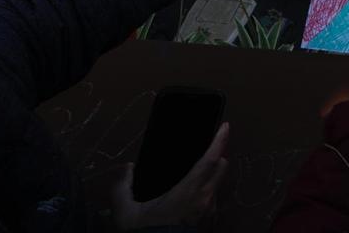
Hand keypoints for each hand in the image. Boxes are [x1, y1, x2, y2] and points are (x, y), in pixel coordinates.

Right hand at [111, 122, 229, 229]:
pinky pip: (213, 201)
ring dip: (211, 178)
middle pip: (221, 168)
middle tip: (207, 151)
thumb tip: (127, 169)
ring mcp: (210, 211)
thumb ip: (122, 187)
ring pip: (217, 185)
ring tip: (194, 178)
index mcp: (190, 190)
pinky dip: (206, 194)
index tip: (226, 126)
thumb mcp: (127, 212)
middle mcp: (205, 198)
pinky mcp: (209, 222)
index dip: (219, 141)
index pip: (210, 159)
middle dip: (218, 156)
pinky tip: (190, 199)